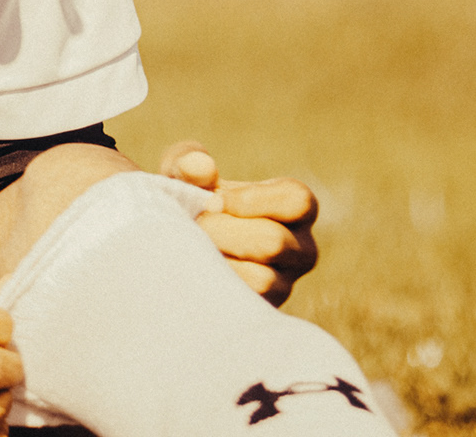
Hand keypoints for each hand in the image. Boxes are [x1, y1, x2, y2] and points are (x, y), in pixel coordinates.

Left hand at [160, 141, 318, 306]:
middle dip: (223, 232)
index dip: (252, 200)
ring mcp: (286, 284)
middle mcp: (300, 248)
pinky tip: (191, 274)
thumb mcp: (182, 173)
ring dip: (217, 262)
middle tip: (191, 228)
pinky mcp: (264, 312)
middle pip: (273, 241)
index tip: (212, 200)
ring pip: (263, 279)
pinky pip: (245, 306)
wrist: (174, 246)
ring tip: (189, 250)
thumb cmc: (190, 199)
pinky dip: (214, 288)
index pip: (297, 201)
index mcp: (293, 206)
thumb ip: (189, 163)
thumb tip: (202, 169)